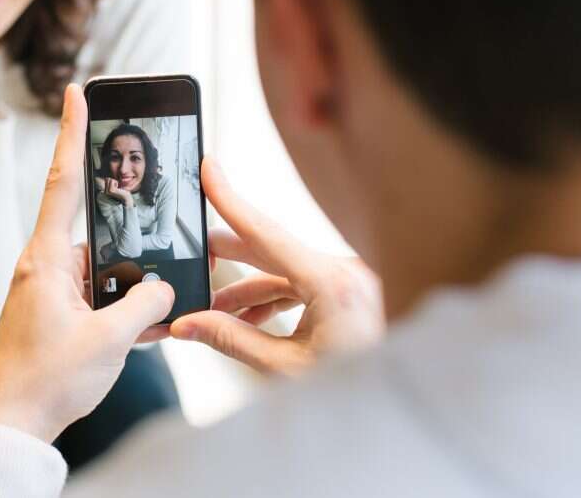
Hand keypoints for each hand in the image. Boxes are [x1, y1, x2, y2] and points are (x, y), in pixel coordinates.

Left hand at [0, 84, 173, 442]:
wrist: (9, 425)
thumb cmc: (45, 381)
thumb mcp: (109, 341)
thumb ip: (145, 304)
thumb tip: (163, 288)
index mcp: (48, 259)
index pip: (63, 181)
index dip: (73, 133)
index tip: (76, 92)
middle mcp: (46, 266)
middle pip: (95, 227)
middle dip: (127, 230)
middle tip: (149, 230)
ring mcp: (50, 290)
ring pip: (102, 268)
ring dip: (128, 285)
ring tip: (148, 309)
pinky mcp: (56, 313)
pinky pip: (97, 296)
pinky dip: (120, 308)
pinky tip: (142, 330)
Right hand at [170, 158, 383, 374]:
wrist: (392, 410)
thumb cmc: (352, 393)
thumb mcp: (285, 368)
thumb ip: (231, 339)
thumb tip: (188, 323)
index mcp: (332, 284)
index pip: (267, 233)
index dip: (231, 200)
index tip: (209, 170)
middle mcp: (345, 273)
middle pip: (272, 248)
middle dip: (228, 253)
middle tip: (193, 249)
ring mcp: (349, 282)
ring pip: (284, 271)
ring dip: (248, 289)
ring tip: (212, 309)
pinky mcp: (349, 294)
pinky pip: (301, 285)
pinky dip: (272, 298)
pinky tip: (246, 319)